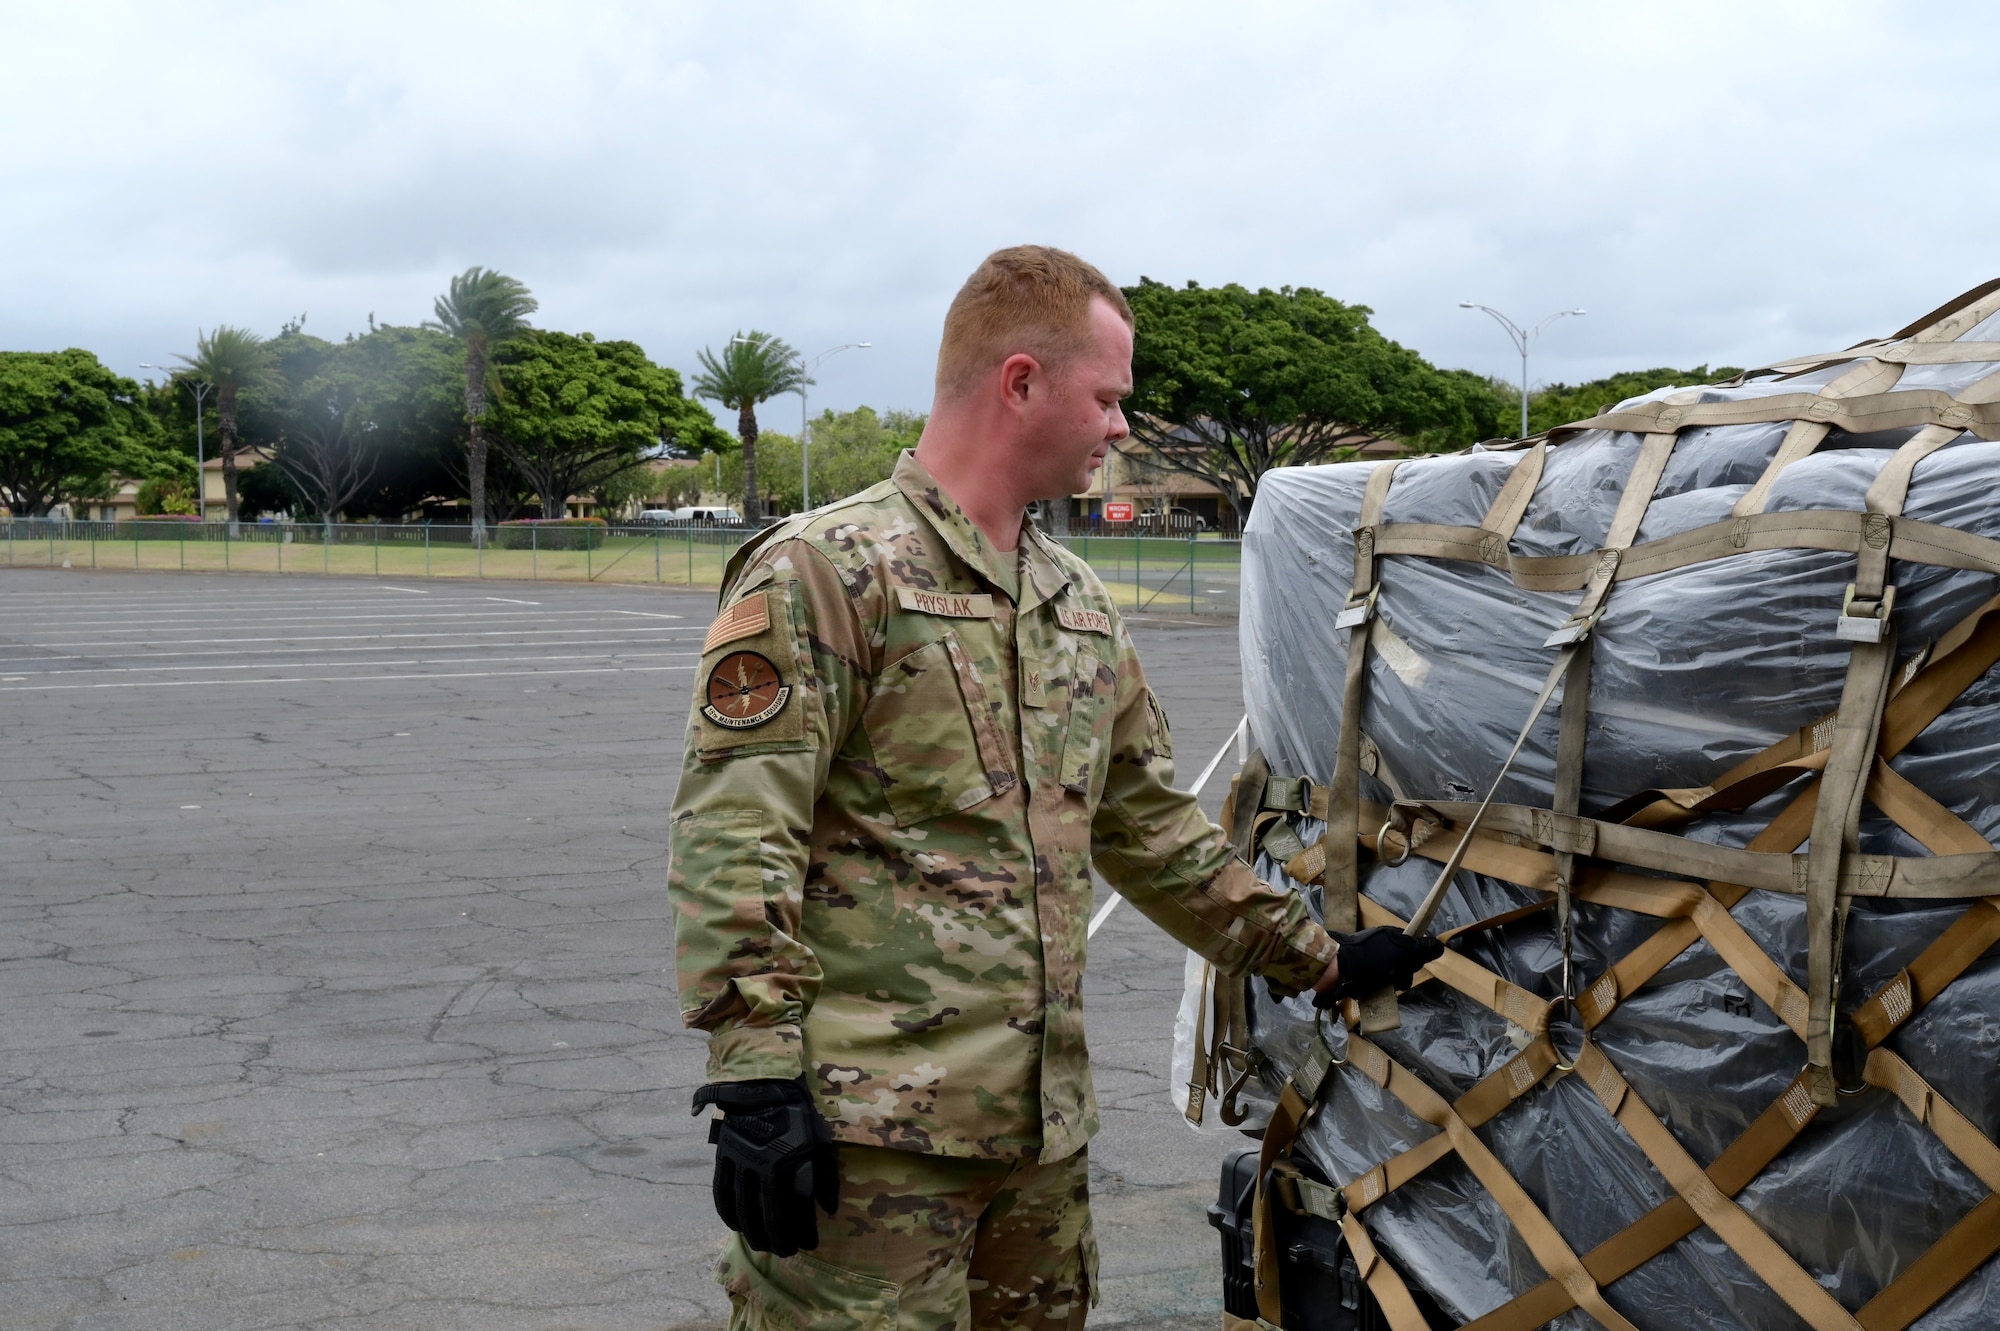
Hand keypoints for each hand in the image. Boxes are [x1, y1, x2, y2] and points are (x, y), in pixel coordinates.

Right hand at [691, 1077, 839, 1255]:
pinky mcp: (723, 1158)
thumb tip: (828, 1210)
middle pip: (767, 1217)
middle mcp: (764, 1168)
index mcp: (790, 1164)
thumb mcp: (821, 1142)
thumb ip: (826, 1177)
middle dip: (777, 1240)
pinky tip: (736, 1225)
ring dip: (752, 1233)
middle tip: (784, 1252)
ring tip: (761, 1245)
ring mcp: (740, 1164)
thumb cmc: (798, 1115)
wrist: (764, 1086)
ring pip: (743, 1210)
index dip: (803, 1232)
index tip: (809, 1244)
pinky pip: (721, 1193)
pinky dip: (728, 1213)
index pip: (796, 1211)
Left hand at [1312, 926, 1443, 1006]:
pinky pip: (1374, 982)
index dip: (1414, 961)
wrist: (1335, 969)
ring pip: (1389, 976)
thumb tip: (1439, 946)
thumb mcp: (1400, 953)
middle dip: (1401, 976)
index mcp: (1390, 936)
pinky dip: (1373, 988)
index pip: (1413, 948)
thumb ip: (1421, 949)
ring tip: (1380, 987)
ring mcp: (1368, 959)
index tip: (1409, 968)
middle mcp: (1381, 945)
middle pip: (1403, 964)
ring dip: (1388, 984)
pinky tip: (1369, 991)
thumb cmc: (1369, 959)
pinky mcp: (1358, 972)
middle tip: (1394, 980)